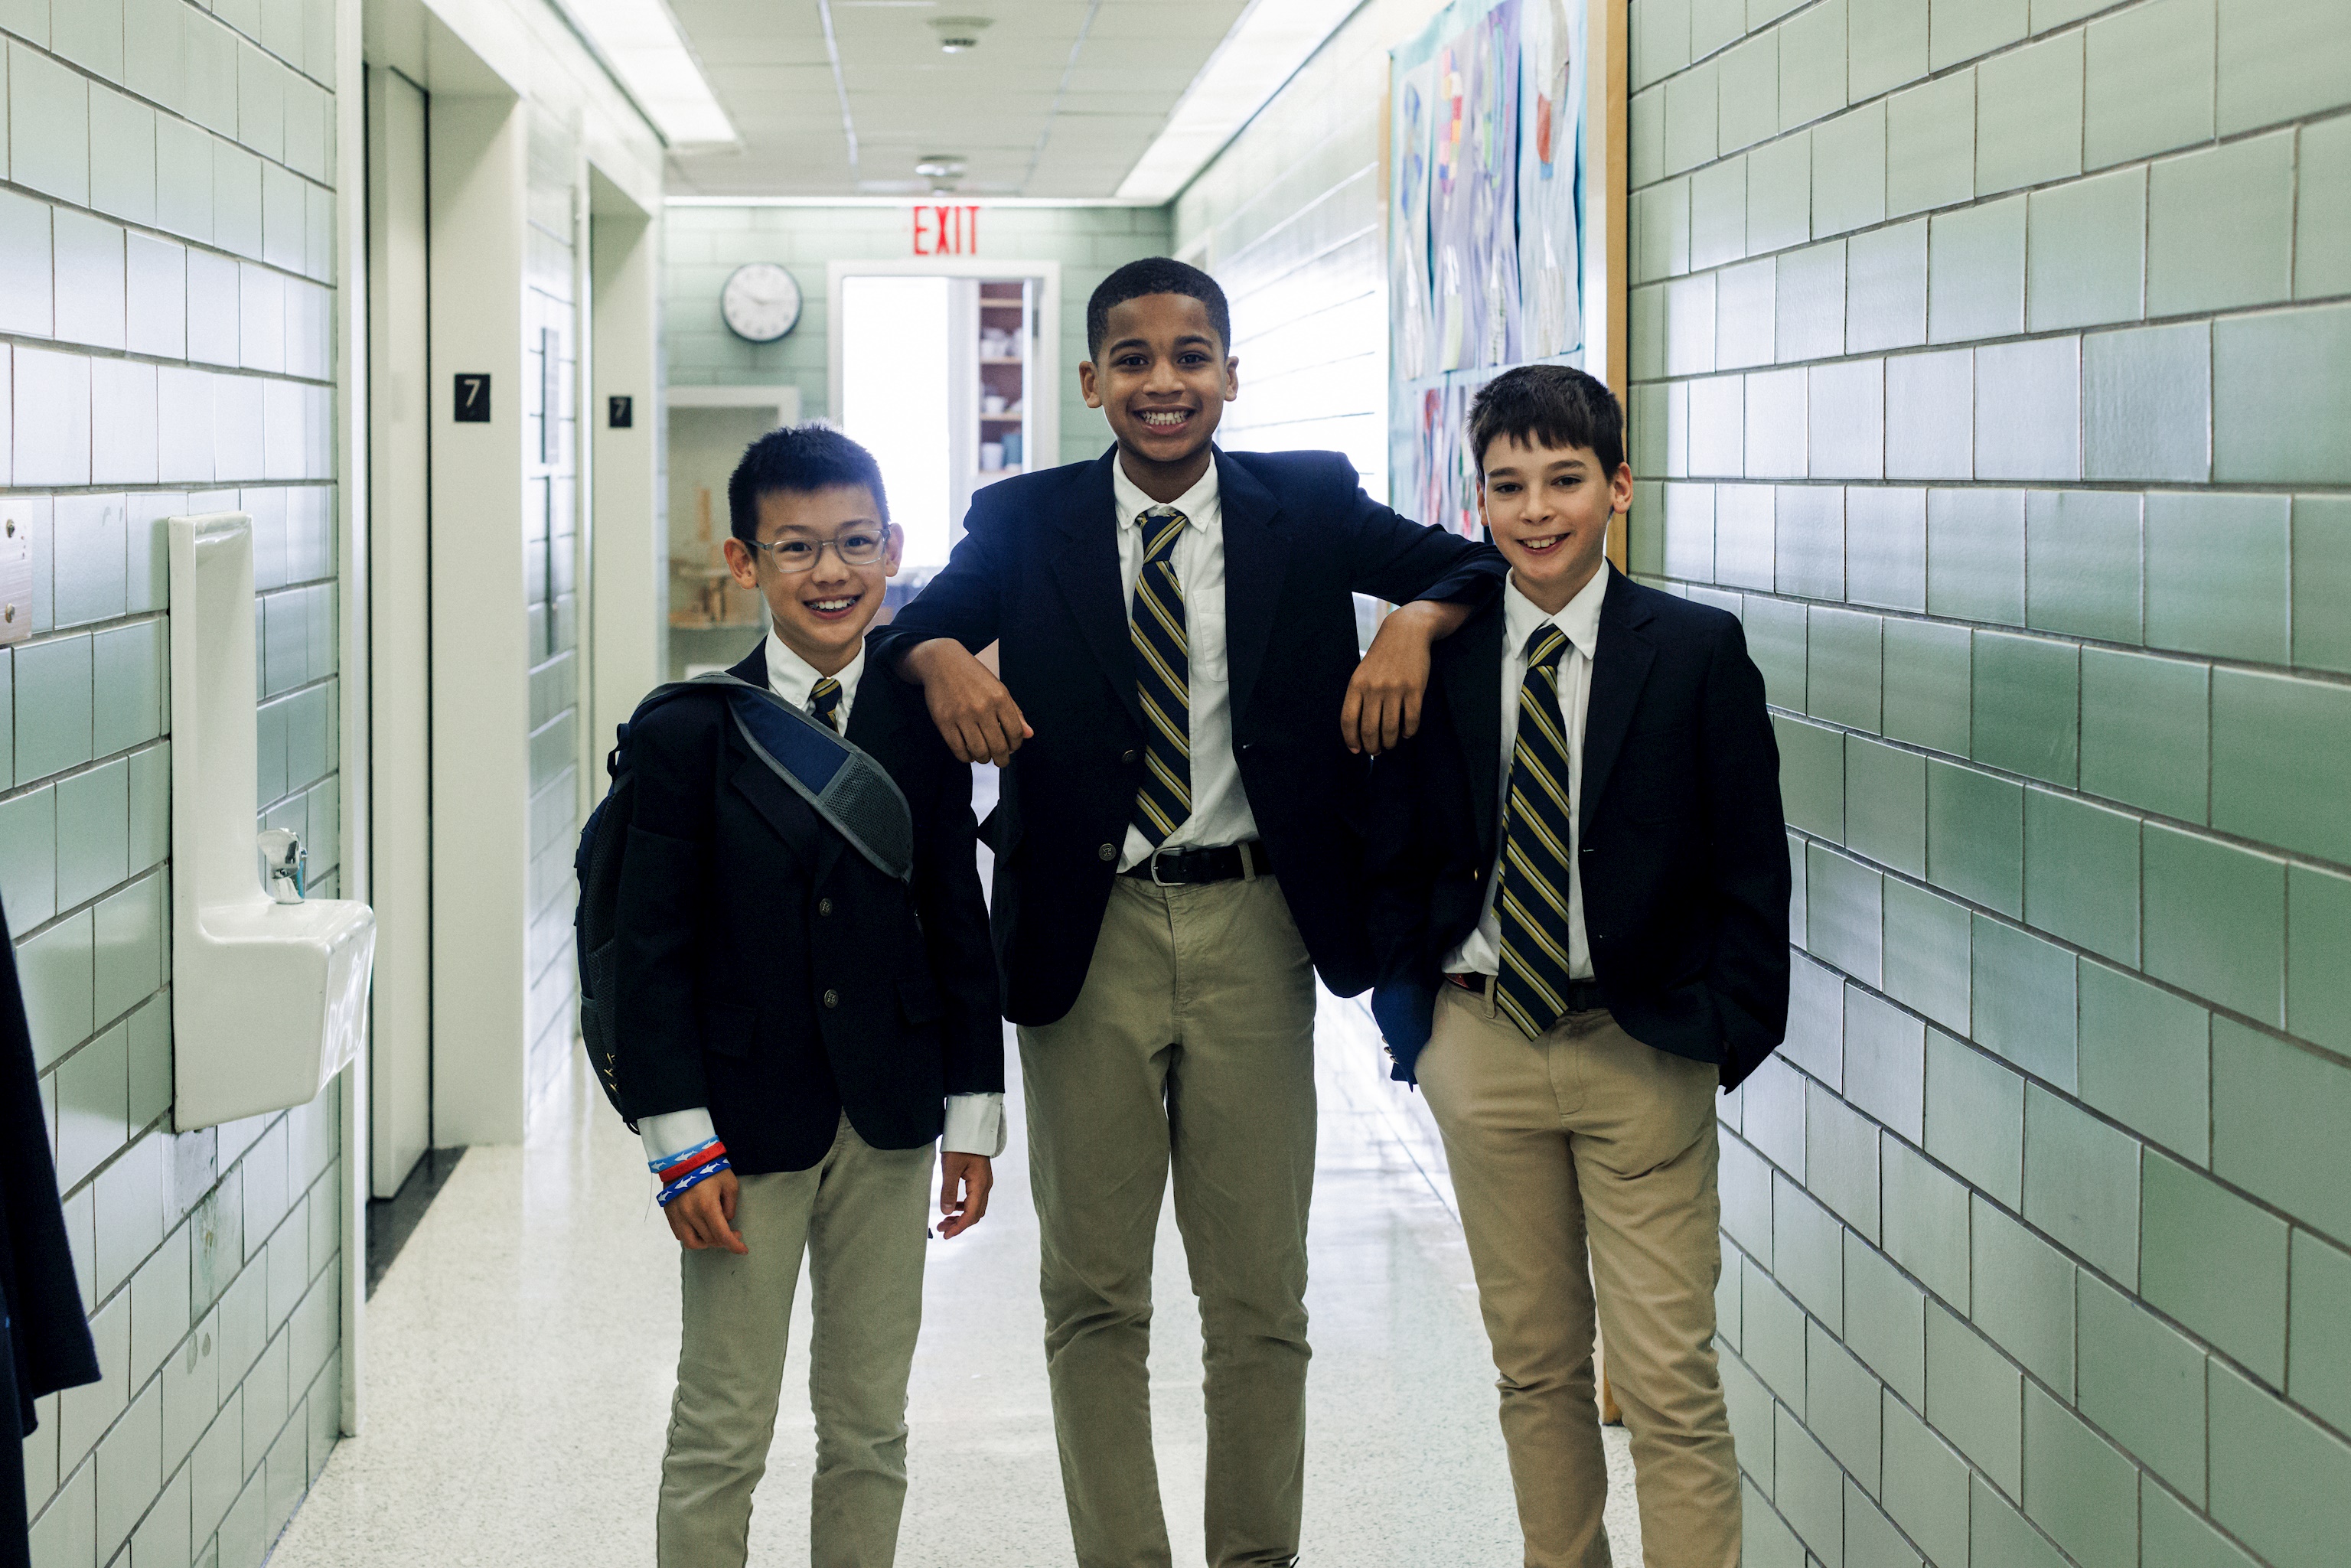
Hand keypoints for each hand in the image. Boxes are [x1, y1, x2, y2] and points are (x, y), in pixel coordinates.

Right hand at [664, 1169, 747, 1253]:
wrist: (684, 1157)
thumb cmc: (710, 1168)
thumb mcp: (730, 1184)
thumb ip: (731, 1206)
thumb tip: (726, 1221)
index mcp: (707, 1206)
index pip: (722, 1236)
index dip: (734, 1246)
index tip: (743, 1249)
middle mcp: (690, 1214)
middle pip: (710, 1240)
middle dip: (725, 1241)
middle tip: (734, 1232)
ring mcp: (677, 1215)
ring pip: (691, 1243)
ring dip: (707, 1243)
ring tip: (715, 1234)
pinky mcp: (669, 1213)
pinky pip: (680, 1234)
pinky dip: (692, 1236)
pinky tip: (701, 1228)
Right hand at [904, 639, 1032, 764]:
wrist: (942, 662)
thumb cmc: (973, 676)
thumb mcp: (999, 688)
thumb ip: (1015, 712)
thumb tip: (1028, 734)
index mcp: (999, 698)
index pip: (1015, 733)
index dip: (1016, 745)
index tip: (1012, 748)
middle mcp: (982, 707)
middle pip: (998, 746)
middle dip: (1002, 759)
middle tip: (1001, 760)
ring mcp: (961, 716)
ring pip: (979, 752)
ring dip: (984, 759)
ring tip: (984, 755)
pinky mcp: (944, 722)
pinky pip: (959, 750)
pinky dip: (966, 757)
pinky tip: (969, 753)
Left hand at [937, 1153, 992, 1237]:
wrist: (971, 1128)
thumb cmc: (960, 1145)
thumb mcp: (950, 1168)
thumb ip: (949, 1191)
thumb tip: (946, 1212)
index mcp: (980, 1184)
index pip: (971, 1214)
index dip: (959, 1227)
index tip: (946, 1235)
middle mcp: (985, 1185)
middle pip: (975, 1213)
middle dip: (959, 1224)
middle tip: (942, 1229)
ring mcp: (984, 1182)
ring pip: (975, 1207)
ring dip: (961, 1216)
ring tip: (945, 1221)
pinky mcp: (980, 1178)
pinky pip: (974, 1198)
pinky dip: (964, 1207)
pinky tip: (953, 1207)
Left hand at [1343, 601, 1462, 754]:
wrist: (1406, 632)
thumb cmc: (1382, 657)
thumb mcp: (1362, 673)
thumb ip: (1359, 697)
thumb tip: (1358, 730)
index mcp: (1356, 685)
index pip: (1348, 721)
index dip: (1351, 740)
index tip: (1356, 750)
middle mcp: (1374, 688)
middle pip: (1369, 729)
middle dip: (1372, 746)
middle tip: (1376, 751)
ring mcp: (1395, 689)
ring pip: (1390, 729)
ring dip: (1389, 742)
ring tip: (1390, 744)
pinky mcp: (1415, 689)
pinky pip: (1411, 720)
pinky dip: (1409, 732)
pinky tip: (1406, 733)